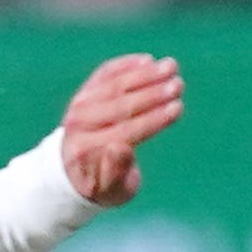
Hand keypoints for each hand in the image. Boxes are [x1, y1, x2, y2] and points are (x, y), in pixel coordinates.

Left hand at [58, 53, 183, 207]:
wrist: (73, 170)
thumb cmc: (102, 185)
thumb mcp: (112, 191)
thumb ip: (115, 173)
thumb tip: (120, 146)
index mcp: (86, 150)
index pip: (125, 131)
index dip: (154, 119)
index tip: (177, 108)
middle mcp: (78, 124)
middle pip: (120, 105)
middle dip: (152, 94)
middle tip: (178, 84)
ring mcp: (79, 104)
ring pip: (114, 85)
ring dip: (144, 74)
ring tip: (171, 66)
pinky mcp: (85, 91)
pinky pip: (106, 73)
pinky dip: (126, 64)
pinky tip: (147, 60)